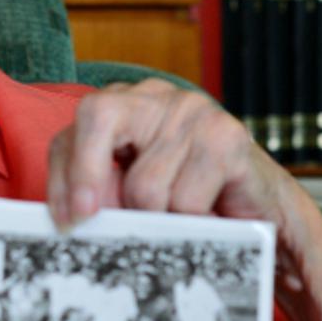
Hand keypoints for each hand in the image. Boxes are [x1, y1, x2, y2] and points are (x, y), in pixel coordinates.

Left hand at [45, 79, 298, 230]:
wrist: (260, 208)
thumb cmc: (186, 197)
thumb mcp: (130, 193)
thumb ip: (98, 194)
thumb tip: (68, 219)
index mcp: (120, 107)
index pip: (70, 134)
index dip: (61, 179)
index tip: (65, 220)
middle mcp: (153, 98)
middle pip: (99, 117)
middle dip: (86, 175)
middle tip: (88, 219)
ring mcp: (191, 112)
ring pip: (144, 184)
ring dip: (155, 218)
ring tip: (175, 218)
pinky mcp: (226, 137)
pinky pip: (184, 200)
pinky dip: (190, 222)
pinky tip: (204, 213)